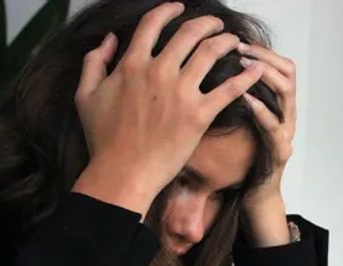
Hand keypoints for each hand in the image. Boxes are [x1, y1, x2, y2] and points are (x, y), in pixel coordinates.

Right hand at [71, 2, 263, 217]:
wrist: (123, 172)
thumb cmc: (103, 139)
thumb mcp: (85, 95)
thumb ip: (94, 61)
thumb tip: (109, 40)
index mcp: (132, 64)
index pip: (153, 23)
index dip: (168, 10)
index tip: (179, 8)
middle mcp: (159, 71)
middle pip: (189, 33)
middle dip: (207, 23)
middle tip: (216, 24)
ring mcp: (181, 93)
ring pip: (211, 53)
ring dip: (227, 41)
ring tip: (235, 41)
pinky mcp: (199, 115)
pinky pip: (229, 89)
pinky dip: (246, 77)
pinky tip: (256, 69)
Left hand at [237, 42, 296, 246]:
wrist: (254, 195)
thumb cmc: (243, 158)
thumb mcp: (239, 121)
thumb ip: (235, 98)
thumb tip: (212, 70)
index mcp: (278, 105)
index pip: (281, 65)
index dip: (263, 51)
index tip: (239, 41)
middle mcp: (287, 115)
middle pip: (288, 72)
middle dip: (264, 56)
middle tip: (240, 48)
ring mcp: (286, 132)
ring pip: (287, 93)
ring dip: (265, 75)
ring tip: (243, 66)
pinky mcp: (280, 151)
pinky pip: (274, 126)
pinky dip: (260, 109)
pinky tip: (245, 98)